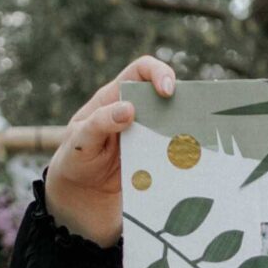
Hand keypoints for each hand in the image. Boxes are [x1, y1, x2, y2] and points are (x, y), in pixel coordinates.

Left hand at [43, 55, 178, 247]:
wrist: (80, 196)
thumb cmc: (75, 159)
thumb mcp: (80, 140)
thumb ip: (100, 123)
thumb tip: (129, 109)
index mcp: (115, 98)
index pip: (141, 71)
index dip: (158, 73)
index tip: (166, 91)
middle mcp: (137, 113)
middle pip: (167, 96)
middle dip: (182, 103)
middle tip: (188, 120)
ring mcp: (148, 137)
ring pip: (175, 125)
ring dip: (186, 132)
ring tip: (191, 144)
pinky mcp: (156, 159)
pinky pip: (174, 153)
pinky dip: (183, 157)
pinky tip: (188, 166)